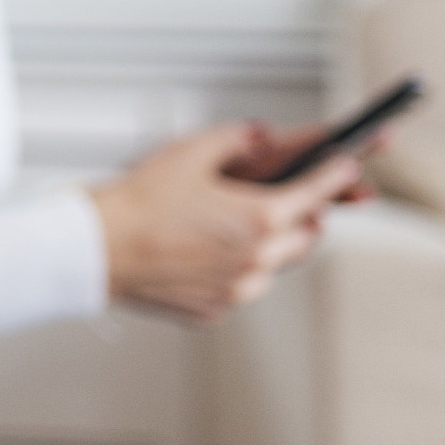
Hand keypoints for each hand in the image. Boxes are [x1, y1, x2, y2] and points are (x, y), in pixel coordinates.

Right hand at [89, 122, 366, 321]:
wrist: (97, 250)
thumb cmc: (137, 203)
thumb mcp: (189, 152)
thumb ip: (235, 139)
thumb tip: (260, 135)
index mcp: (259, 218)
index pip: (316, 192)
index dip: (335, 174)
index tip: (347, 166)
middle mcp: (257, 259)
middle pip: (306, 235)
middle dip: (303, 214)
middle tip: (283, 198)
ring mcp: (237, 288)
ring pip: (275, 265)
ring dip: (270, 245)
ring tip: (234, 227)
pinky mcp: (216, 309)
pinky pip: (241, 287)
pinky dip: (235, 269)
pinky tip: (204, 252)